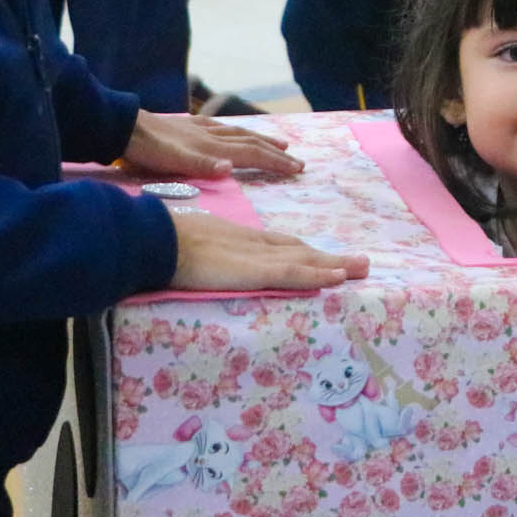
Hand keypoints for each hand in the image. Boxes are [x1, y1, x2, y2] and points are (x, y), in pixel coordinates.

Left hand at [123, 111, 301, 178]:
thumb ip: (202, 165)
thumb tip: (231, 168)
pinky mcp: (189, 125)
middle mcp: (212, 135)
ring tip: (279, 143)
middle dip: (276, 152)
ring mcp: (201, 129)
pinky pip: (222, 128)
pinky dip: (237, 132)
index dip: (275, 161)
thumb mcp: (172, 162)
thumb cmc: (147, 150)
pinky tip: (235, 133)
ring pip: (239, 133)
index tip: (297, 168)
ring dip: (262, 139)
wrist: (122, 127)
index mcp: (211, 147)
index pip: (252, 154)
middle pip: (252, 142)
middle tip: (298, 161)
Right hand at [168, 210, 368, 291]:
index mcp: (238, 238)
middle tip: (358, 263)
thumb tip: (195, 263)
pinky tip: (337, 278)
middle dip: (328, 258)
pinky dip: (317, 275)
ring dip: (335, 265)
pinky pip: (293, 273)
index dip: (303, 252)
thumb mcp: (188, 247)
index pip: (279, 245)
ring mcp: (256, 256)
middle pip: (299, 250)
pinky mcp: (255, 270)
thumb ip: (200, 255)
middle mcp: (254, 244)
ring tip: (362, 268)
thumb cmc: (161, 243)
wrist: (154, 240)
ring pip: (304, 260)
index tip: (323, 257)